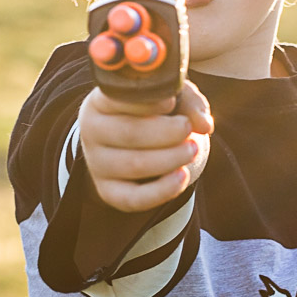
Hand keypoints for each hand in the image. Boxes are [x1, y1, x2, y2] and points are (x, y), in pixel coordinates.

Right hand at [79, 79, 214, 212]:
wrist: (133, 142)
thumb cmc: (152, 112)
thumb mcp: (170, 97)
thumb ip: (189, 102)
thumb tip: (204, 124)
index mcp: (100, 102)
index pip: (118, 99)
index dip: (147, 102)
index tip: (172, 101)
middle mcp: (91, 131)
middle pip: (128, 133)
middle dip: (166, 132)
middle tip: (188, 129)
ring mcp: (97, 163)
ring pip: (134, 165)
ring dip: (170, 158)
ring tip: (193, 149)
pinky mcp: (107, 191)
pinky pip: (133, 198)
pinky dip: (161, 190)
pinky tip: (183, 176)